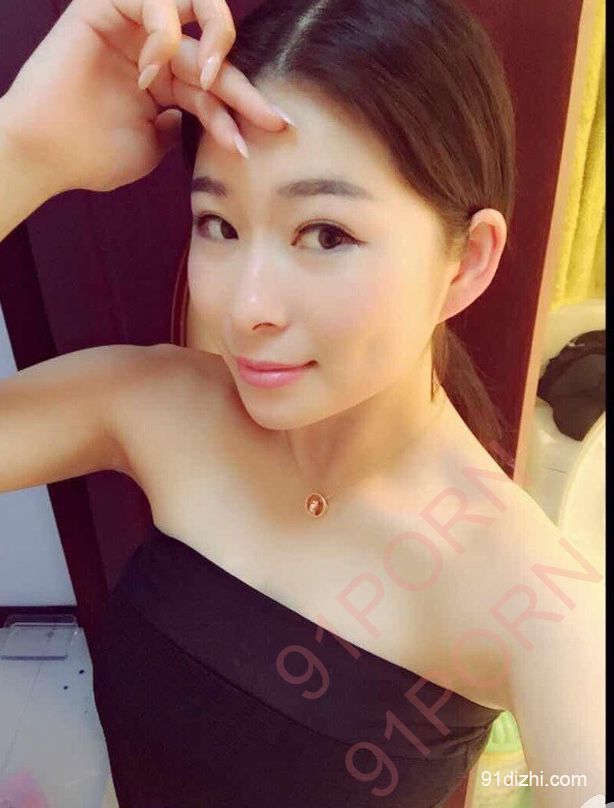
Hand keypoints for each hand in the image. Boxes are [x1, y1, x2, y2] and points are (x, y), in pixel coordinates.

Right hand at [1, 0, 288, 194]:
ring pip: (194, 10)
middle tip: (272, 117)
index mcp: (166, 81)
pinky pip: (154, 4)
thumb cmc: (94, 155)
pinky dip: (163, 35)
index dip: (247, 108)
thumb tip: (218, 119)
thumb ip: (187, 126)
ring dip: (216, 45)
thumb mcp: (156, 146)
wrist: (47, 154)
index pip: (217, 88)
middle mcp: (154, 48)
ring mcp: (133, 25)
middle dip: (246, 87)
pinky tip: (151, 73)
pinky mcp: (107, 6)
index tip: (276, 130)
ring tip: (213, 83)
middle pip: (214, 55)